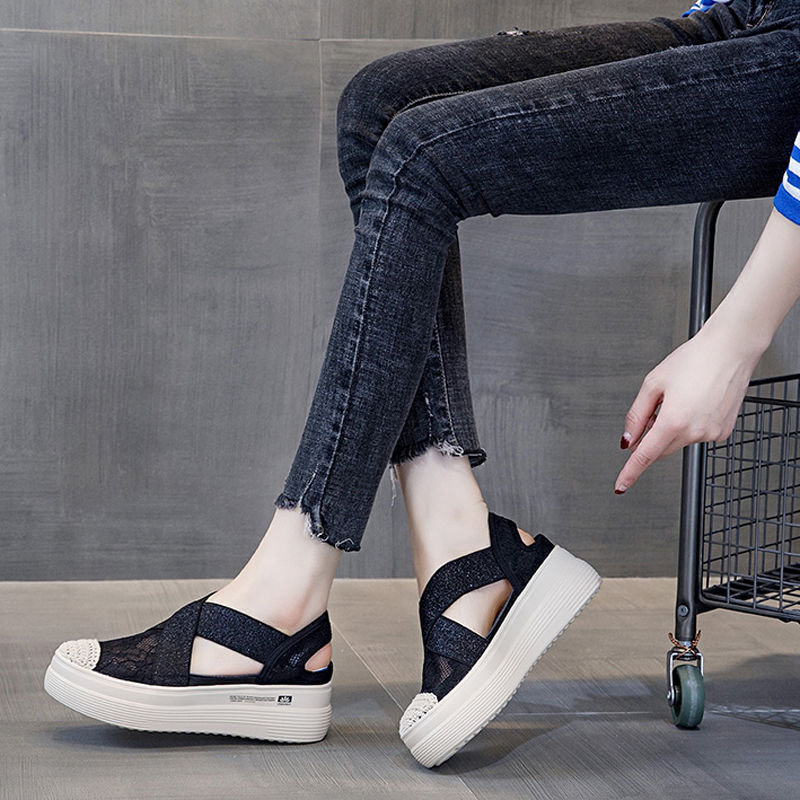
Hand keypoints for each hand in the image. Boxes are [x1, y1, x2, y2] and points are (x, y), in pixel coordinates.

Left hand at [614, 325, 759, 492]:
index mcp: (673, 421)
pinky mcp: (723, 432)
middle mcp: (695, 431)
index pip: (645, 455)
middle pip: (661, 449)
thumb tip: (629, 440)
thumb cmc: (694, 360)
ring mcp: (712, 434)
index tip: (621, 485)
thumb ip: (637, 415)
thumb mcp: (653, 384)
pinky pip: (698, 435)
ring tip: (683, 398)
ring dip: (674, 428)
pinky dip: (692, 425)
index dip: (630, 472)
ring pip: (680, 441)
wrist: (730, 350)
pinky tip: (698, 403)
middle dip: (652, 437)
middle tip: (656, 410)